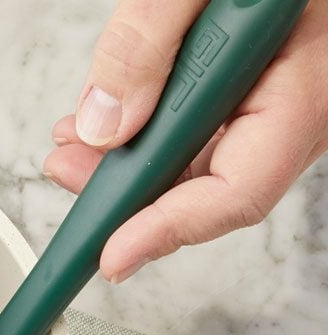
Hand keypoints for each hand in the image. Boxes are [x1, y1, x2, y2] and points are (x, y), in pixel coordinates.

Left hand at [44, 0, 327, 282]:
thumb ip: (147, 42)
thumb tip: (101, 127)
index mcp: (307, 79)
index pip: (238, 189)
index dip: (166, 231)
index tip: (109, 257)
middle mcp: (302, 94)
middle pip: (214, 182)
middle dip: (130, 193)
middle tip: (66, 177)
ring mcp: (284, 86)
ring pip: (205, 154)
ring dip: (132, 160)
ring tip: (72, 148)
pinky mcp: (261, 72)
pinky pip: (208, 118)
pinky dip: (152, 126)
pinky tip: (109, 118)